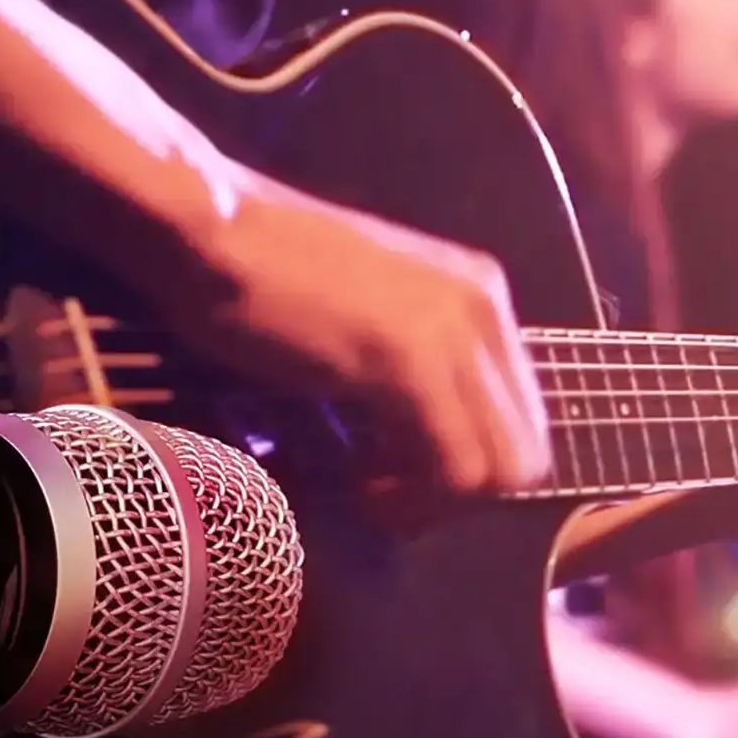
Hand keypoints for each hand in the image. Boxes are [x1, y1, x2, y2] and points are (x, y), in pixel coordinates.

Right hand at [159, 169, 550, 494]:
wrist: (214, 232)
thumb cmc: (268, 277)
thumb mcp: (375, 318)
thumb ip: (421, 364)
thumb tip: (432, 441)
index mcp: (483, 296)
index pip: (523, 421)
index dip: (468, 470)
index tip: (403, 477)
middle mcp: (485, 309)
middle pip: (523, 454)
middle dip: (457, 498)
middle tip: (388, 497)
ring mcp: (453, 333)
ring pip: (496, 472)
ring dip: (433, 505)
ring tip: (369, 494)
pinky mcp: (410, 361)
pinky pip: (451, 469)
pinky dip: (409, 500)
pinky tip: (357, 486)